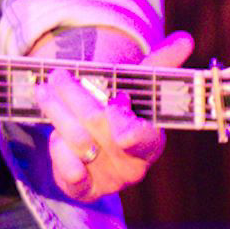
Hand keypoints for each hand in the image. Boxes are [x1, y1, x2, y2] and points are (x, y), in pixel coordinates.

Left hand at [34, 32, 193, 201]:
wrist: (101, 152)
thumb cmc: (124, 114)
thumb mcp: (140, 89)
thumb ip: (160, 64)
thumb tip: (185, 39)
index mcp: (151, 140)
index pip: (145, 137)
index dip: (129, 124)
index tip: (117, 102)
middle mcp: (132, 164)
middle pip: (100, 127)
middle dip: (76, 97)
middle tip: (59, 75)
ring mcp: (108, 179)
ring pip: (79, 143)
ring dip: (58, 112)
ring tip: (44, 90)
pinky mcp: (84, 190)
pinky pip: (68, 174)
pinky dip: (58, 152)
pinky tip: (52, 135)